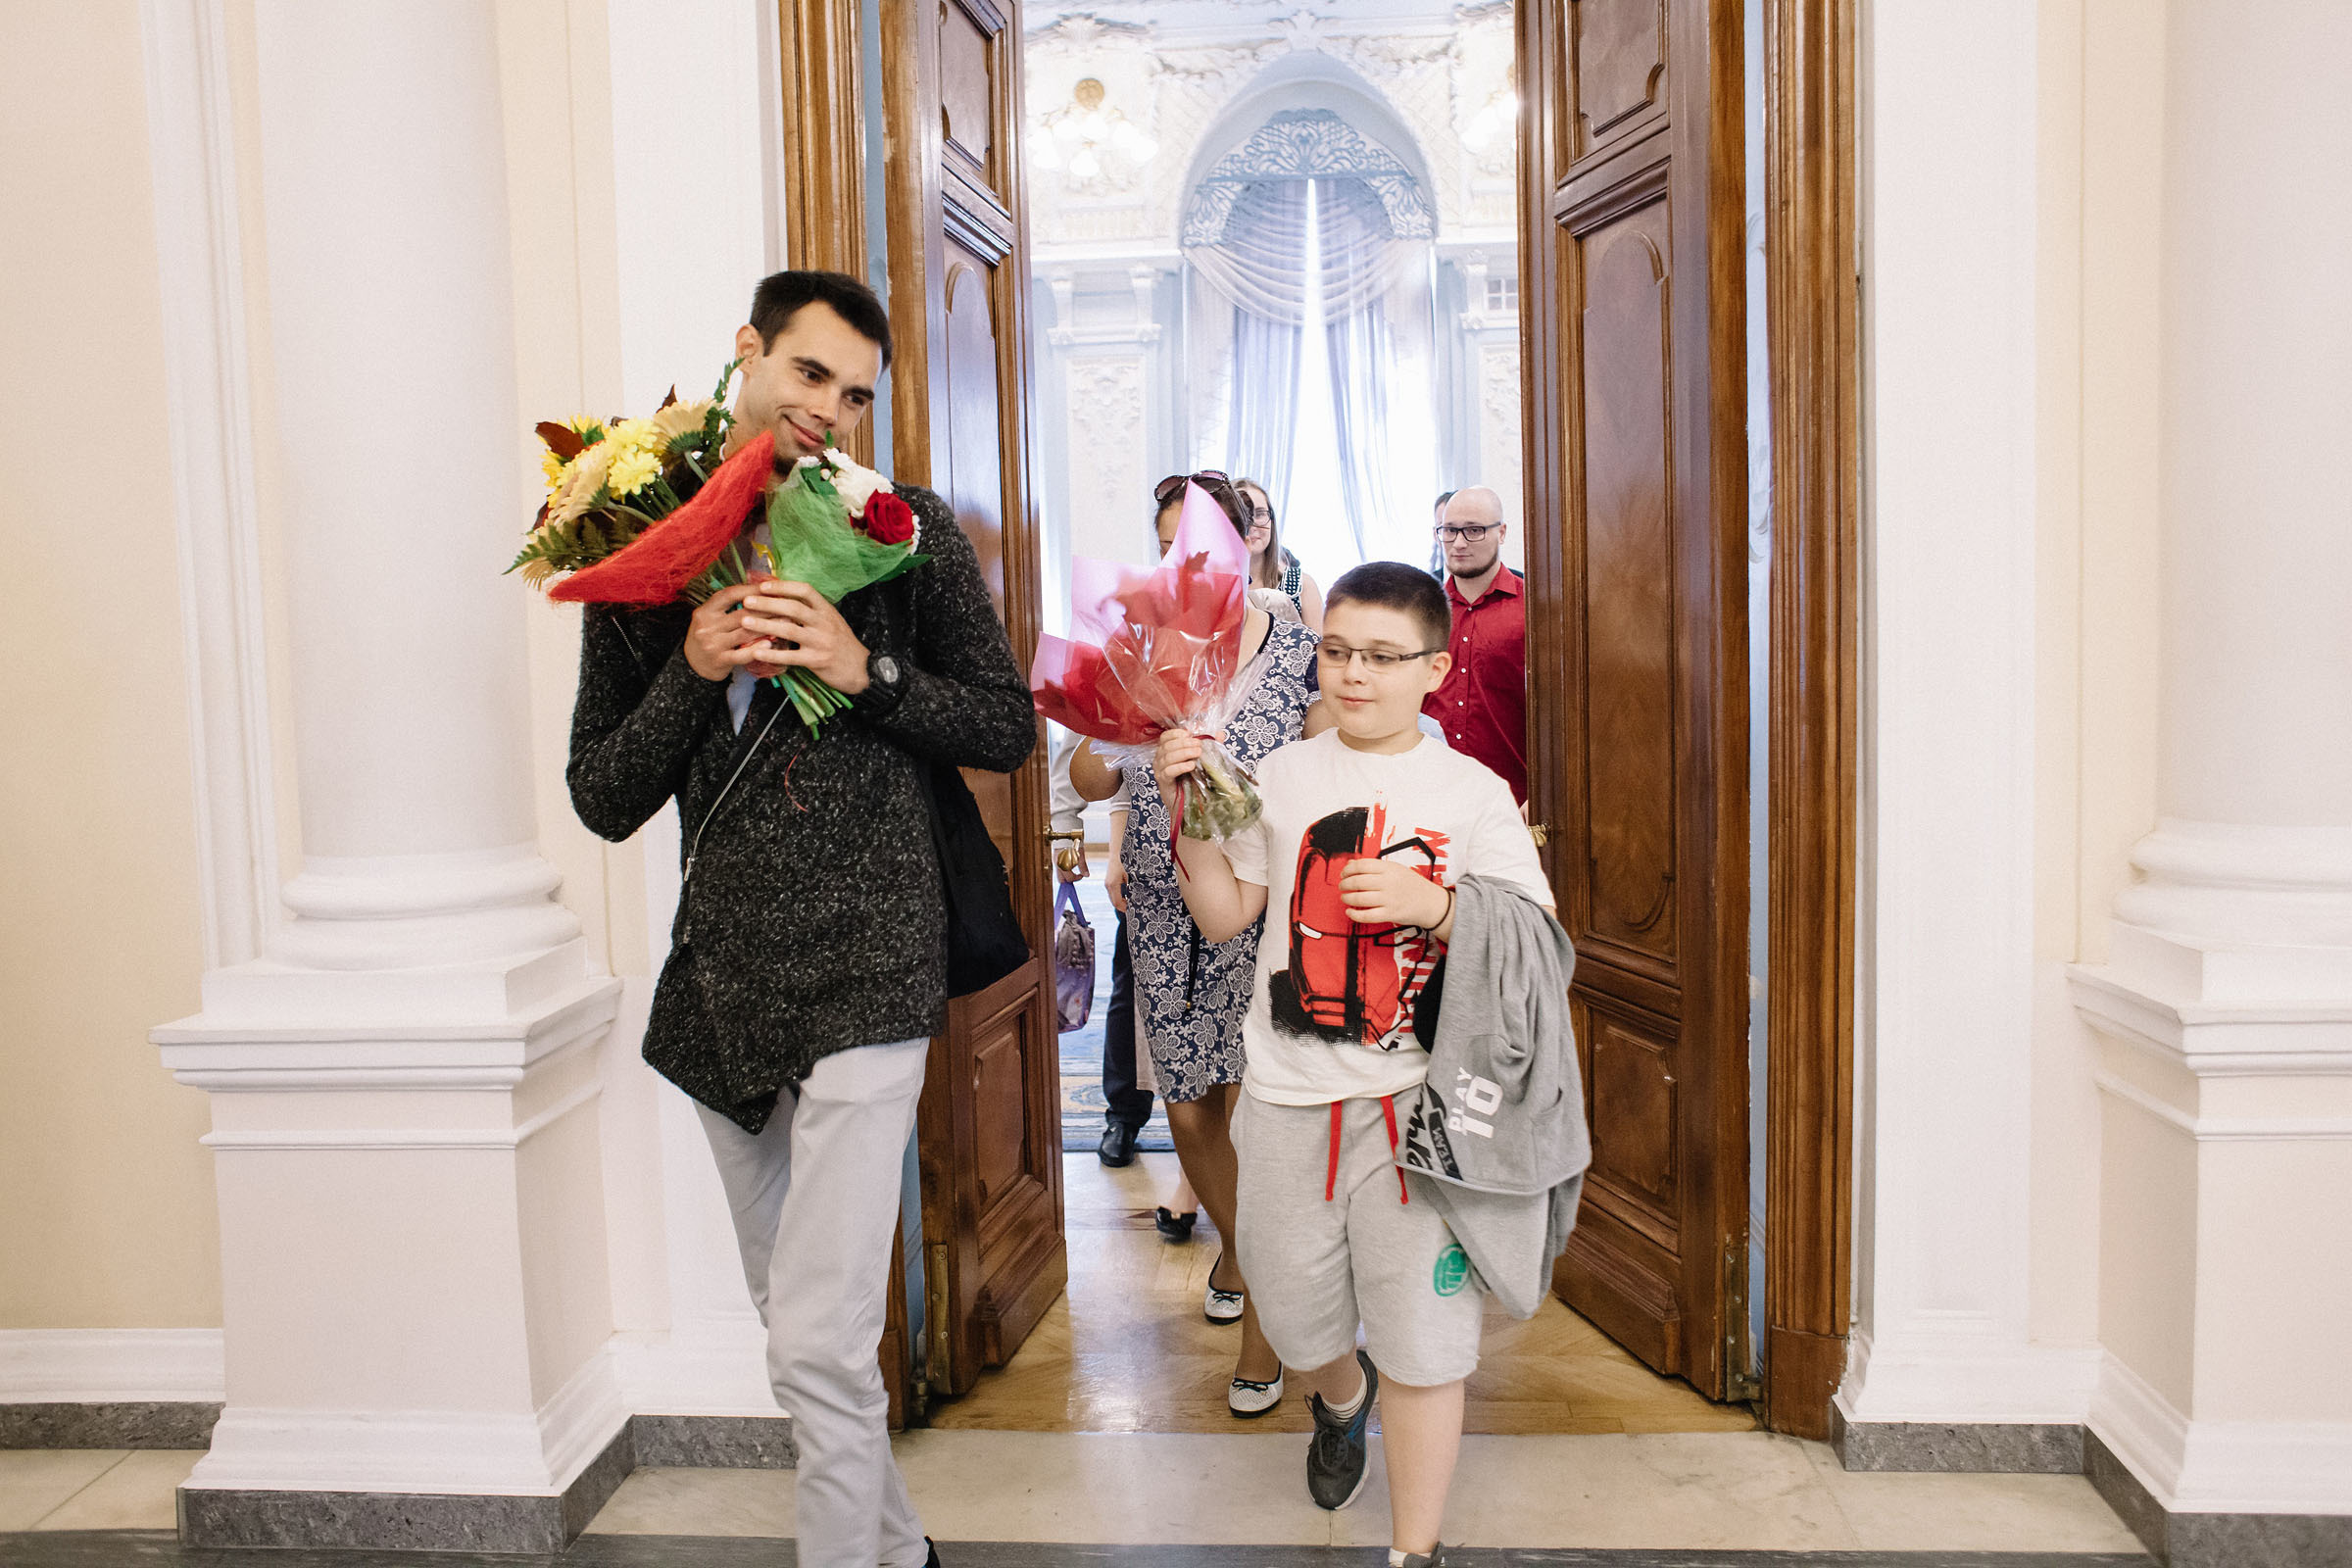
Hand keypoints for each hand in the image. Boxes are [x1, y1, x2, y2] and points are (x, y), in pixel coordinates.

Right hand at [684, 582, 781, 682]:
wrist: (693, 664)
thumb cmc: (709, 635)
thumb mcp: (711, 617)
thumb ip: (729, 605)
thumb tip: (760, 590)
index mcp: (705, 611)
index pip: (729, 595)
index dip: (751, 589)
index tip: (771, 586)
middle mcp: (707, 626)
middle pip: (741, 614)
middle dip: (767, 608)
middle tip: (787, 604)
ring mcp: (712, 644)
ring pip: (744, 633)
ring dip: (768, 627)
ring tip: (786, 622)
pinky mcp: (719, 661)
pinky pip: (741, 655)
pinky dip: (757, 649)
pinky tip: (771, 644)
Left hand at [738, 579, 870, 692]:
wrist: (862, 668)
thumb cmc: (842, 643)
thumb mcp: (831, 620)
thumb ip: (812, 610)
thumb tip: (784, 597)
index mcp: (827, 610)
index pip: (805, 590)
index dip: (783, 586)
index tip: (763, 586)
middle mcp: (824, 622)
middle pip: (793, 608)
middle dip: (767, 603)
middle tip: (746, 600)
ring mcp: (820, 641)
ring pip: (789, 630)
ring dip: (763, 625)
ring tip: (744, 621)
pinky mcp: (817, 660)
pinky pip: (790, 656)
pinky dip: (772, 653)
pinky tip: (756, 652)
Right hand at [1055, 843, 1090, 882]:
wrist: (1066, 834)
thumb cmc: (1074, 843)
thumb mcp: (1080, 855)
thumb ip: (1083, 866)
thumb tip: (1087, 875)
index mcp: (1064, 864)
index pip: (1070, 878)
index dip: (1077, 878)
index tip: (1081, 875)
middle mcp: (1057, 864)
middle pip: (1061, 880)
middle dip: (1069, 880)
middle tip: (1075, 877)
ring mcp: (1054, 861)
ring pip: (1059, 874)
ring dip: (1066, 875)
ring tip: (1072, 870)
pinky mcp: (1054, 858)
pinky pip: (1058, 868)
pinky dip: (1063, 870)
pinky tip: (1068, 865)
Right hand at [1105, 853, 1128, 914]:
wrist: (1116, 855)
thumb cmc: (1124, 864)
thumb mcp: (1129, 875)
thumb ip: (1130, 886)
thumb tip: (1135, 897)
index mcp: (1113, 884)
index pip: (1117, 902)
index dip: (1124, 908)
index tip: (1130, 910)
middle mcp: (1108, 886)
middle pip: (1114, 902)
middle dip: (1122, 907)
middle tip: (1130, 910)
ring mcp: (1107, 884)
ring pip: (1112, 899)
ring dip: (1119, 903)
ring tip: (1128, 905)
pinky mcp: (1107, 883)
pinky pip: (1111, 894)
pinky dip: (1117, 898)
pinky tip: (1125, 898)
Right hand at [1152, 729, 1203, 803]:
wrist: (1188, 801)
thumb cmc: (1192, 778)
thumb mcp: (1202, 759)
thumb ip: (1209, 745)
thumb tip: (1220, 734)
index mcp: (1166, 751)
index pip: (1165, 737)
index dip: (1176, 733)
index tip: (1190, 734)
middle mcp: (1160, 759)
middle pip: (1167, 746)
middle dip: (1184, 743)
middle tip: (1199, 745)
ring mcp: (1160, 771)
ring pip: (1168, 757)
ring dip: (1184, 753)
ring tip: (1198, 753)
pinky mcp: (1163, 782)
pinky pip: (1169, 771)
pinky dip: (1180, 767)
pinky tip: (1191, 766)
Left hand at [1339, 859, 1449, 929]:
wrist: (1431, 903)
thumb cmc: (1412, 885)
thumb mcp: (1396, 869)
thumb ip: (1373, 866)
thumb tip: (1350, 864)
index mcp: (1390, 868)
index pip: (1361, 865)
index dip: (1348, 870)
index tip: (1343, 874)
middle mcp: (1389, 882)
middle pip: (1357, 881)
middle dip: (1344, 884)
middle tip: (1342, 886)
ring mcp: (1389, 899)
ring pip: (1359, 898)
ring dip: (1347, 898)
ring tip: (1345, 898)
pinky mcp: (1390, 914)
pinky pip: (1367, 916)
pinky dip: (1355, 915)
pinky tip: (1350, 912)